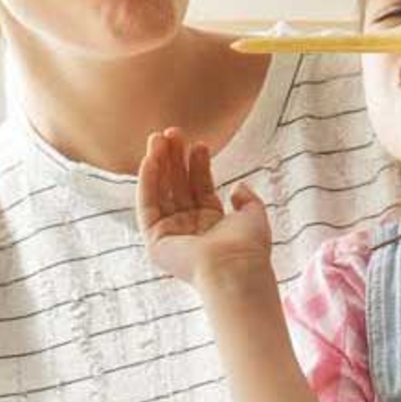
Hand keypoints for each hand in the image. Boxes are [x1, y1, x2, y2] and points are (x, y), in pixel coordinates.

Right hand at [136, 128, 271, 285]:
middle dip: (175, 159)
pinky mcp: (155, 241)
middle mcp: (189, 228)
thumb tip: (237, 187)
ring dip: (158, 164)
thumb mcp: (254, 216)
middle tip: (172, 132)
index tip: (199, 143)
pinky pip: (147, 206)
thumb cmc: (248, 248)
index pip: (201, 187)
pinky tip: (150, 160)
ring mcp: (171, 235)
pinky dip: (147, 182)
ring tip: (158, 138)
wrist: (234, 268)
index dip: (199, 164)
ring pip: (161, 192)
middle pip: (178, 186)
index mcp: (212, 225)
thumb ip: (248, 200)